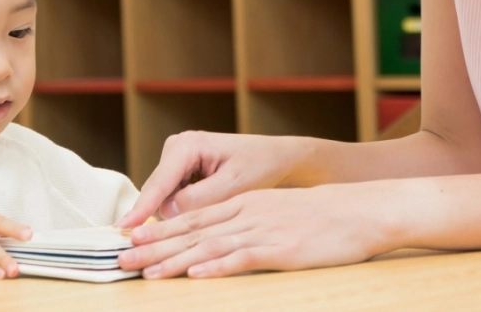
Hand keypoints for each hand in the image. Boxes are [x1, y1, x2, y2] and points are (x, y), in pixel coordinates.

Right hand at [116, 131, 311, 227]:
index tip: (122, 228)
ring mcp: (176, 159)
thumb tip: (168, 212)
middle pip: (157, 192)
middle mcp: (176, 147)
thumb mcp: (235, 185)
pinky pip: (173, 198)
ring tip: (216, 205)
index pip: (159, 183)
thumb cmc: (260, 166)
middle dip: (167, 214)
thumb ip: (200, 199)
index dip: (141, 208)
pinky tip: (210, 204)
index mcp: (187, 145)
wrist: (276, 158)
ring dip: (182, 211)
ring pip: (164, 199)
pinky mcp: (181, 171)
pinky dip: (186, 208)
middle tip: (194, 225)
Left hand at [118, 183, 402, 278]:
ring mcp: (262, 230)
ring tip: (147, 273)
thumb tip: (221, 237)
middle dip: (154, 246)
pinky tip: (196, 275)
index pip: (193, 217)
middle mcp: (246, 214)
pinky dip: (218, 267)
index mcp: (244, 204)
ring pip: (210, 246)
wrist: (358, 209)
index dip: (160, 229)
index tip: (133, 239)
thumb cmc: (320, 214)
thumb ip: (248, 220)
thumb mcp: (276, 210)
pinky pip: (244, 258)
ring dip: (175, 261)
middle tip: (123, 258)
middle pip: (192, 231)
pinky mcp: (280, 250)